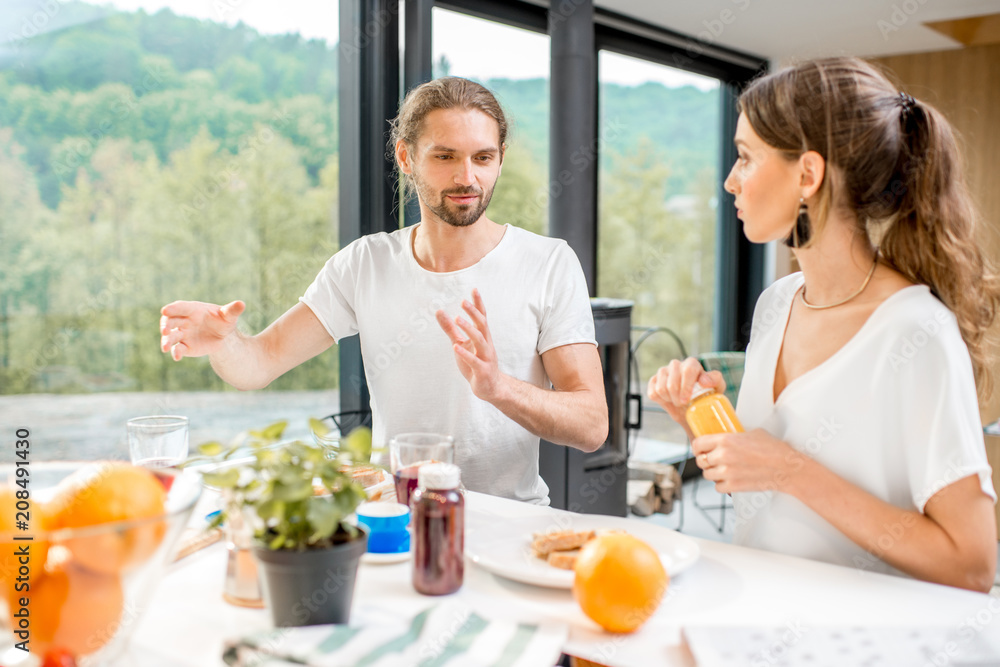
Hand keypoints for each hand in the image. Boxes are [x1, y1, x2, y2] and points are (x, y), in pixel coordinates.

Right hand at [160, 300, 244, 360]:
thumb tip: (241, 304)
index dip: (172, 309)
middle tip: (164, 330)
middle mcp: (184, 321)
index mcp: (192, 309)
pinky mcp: (185, 346)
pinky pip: (178, 349)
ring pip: (171, 336)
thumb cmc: (223, 320)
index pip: (180, 307)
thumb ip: (232, 310)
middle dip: (165, 325)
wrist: (223, 336)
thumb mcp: (229, 315)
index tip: (165, 311)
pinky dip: (176, 352)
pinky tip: (176, 357)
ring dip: (166, 341)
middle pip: (170, 322)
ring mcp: (183, 334)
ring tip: (165, 348)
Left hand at [435, 289, 502, 400]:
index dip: (478, 304)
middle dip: (474, 313)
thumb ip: (450, 328)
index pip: (482, 317)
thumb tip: (439, 311)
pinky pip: (474, 361)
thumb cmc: (475, 363)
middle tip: (463, 302)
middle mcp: (486, 344)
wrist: (490, 388)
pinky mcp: (483, 370)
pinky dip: (465, 354)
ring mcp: (486, 357)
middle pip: (482, 325)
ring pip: (480, 341)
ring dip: (469, 329)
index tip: (474, 289)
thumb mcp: (460, 343)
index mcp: (483, 336)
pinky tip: (456, 347)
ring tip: (457, 319)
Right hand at [647, 357, 725, 426]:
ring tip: (677, 402)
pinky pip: (652, 392)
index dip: (686, 387)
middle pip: (672, 382)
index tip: (687, 400)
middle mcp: (676, 365)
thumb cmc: (707, 394)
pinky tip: (669, 400)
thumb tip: (704, 381)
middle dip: (677, 398)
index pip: (687, 370)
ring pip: (661, 388)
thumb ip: (715, 380)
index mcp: (691, 364)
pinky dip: (661, 400)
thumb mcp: (718, 387)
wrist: (693, 406)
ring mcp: (663, 372)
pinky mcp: (653, 381)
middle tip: (683, 404)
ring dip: (670, 399)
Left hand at [692, 428, 807, 493]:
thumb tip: (727, 435)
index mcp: (725, 440)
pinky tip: (730, 479)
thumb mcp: (752, 433)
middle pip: (700, 461)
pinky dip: (722, 485)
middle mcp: (723, 456)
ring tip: (722, 470)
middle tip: (712, 460)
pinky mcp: (733, 486)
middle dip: (705, 461)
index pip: (697, 444)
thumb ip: (734, 435)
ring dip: (713, 473)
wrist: (787, 468)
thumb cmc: (773, 448)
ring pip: (707, 475)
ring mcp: (727, 473)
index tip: (701, 449)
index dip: (697, 447)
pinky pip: (717, 487)